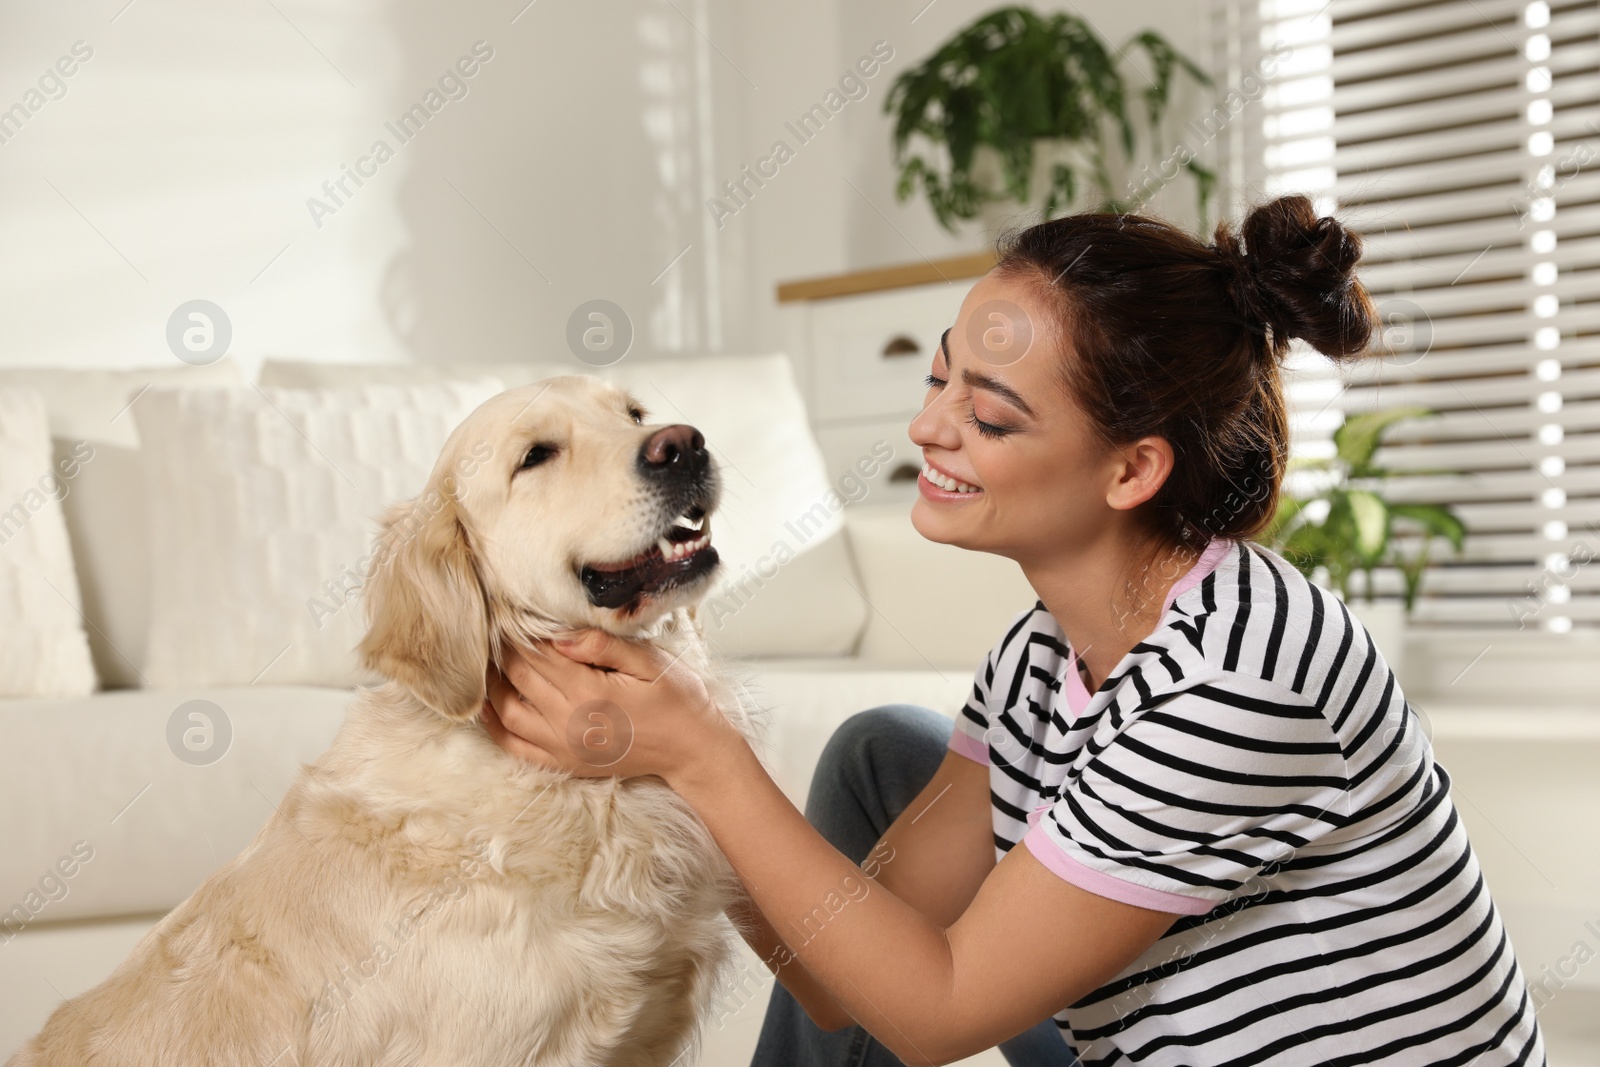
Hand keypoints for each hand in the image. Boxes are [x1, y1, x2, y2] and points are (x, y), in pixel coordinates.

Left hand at [481, 629, 735, 784]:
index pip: (536, 654)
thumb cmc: (676, 699)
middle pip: (516, 678)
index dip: (518, 630)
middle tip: (495, 625)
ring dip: (492, 684)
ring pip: (506, 712)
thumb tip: (560, 634)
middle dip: (502, 650)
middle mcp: (568, 723)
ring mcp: (562, 747)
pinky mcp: (562, 763)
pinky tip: (489, 704)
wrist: (691, 749)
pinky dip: (494, 725)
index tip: (508, 609)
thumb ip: (605, 646)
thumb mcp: (650, 661)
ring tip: (488, 658)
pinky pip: (514, 746)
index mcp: (589, 692)